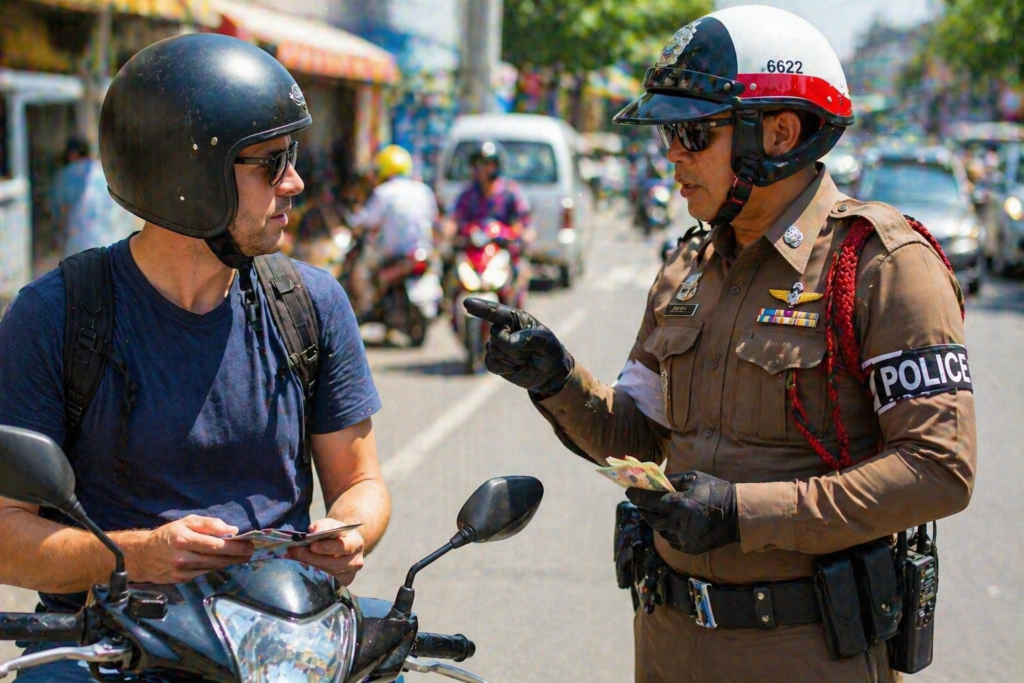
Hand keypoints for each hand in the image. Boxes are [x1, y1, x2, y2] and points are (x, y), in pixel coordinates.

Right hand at [122, 515, 253, 583]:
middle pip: (217, 558)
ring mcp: (182, 571)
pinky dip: (215, 568)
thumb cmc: (168, 535)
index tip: (249, 543)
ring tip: (242, 557)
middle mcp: (183, 557)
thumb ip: (209, 524)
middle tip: (250, 552)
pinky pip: (204, 573)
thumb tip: (231, 529)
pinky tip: (224, 562)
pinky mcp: (181, 580)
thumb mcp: (186, 522)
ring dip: (229, 562)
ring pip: (212, 567)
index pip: (216, 544)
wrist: (142, 555)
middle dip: (237, 555)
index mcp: (184, 539)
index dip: (235, 546)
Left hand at [287, 518, 364, 585]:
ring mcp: (350, 574)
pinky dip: (313, 575)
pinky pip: (326, 582)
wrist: (342, 545)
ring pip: (329, 574)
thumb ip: (322, 526)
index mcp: (356, 543)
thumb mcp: (330, 524)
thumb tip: (313, 533)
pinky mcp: (342, 583)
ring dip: (310, 567)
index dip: (327, 547)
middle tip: (295, 551)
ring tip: (295, 558)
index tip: (312, 545)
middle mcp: (356, 560)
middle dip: (313, 558)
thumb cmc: (334, 534)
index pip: (344, 546)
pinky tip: (302, 568)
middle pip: (334, 563)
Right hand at [462, 298, 572, 395]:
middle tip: (527, 354)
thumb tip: (510, 341)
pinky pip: (490, 363)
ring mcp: (498, 345)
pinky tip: (515, 368)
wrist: (549, 373)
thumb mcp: (547, 342)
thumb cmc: (549, 351)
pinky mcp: (494, 361)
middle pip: (495, 335)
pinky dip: (504, 368)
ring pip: (493, 350)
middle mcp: (504, 329)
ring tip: (523, 360)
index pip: (496, 311)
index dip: (481, 307)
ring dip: (510, 359)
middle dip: (511, 347)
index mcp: (516, 318)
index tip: (467, 303)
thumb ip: (530, 338)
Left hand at [625, 471, 737, 554]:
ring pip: (659, 529)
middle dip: (643, 508)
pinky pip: (669, 538)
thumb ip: (670, 480)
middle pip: (650, 517)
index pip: (647, 500)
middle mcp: (677, 523)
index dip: (635, 495)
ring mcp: (682, 538)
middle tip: (641, 501)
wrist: (737, 514)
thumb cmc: (714, 491)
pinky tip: (673, 521)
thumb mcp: (692, 478)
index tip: (629, 491)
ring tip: (660, 510)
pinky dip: (667, 529)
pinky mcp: (687, 547)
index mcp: (678, 504)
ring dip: (656, 519)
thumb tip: (651, 481)